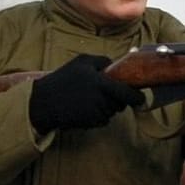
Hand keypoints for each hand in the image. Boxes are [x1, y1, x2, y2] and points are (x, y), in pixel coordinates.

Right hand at [27, 54, 144, 132]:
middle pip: (120, 104)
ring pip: (111, 112)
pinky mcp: (90, 123)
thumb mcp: (81, 61)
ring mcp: (96, 114)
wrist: (43, 103)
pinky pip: (102, 120)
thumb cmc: (62, 80)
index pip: (128, 94)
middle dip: (118, 99)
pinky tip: (85, 108)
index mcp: (102, 84)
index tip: (141, 97)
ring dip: (106, 106)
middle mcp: (102, 100)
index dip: (137, 97)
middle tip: (106, 92)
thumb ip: (102, 61)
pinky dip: (98, 115)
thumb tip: (117, 66)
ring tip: (90, 98)